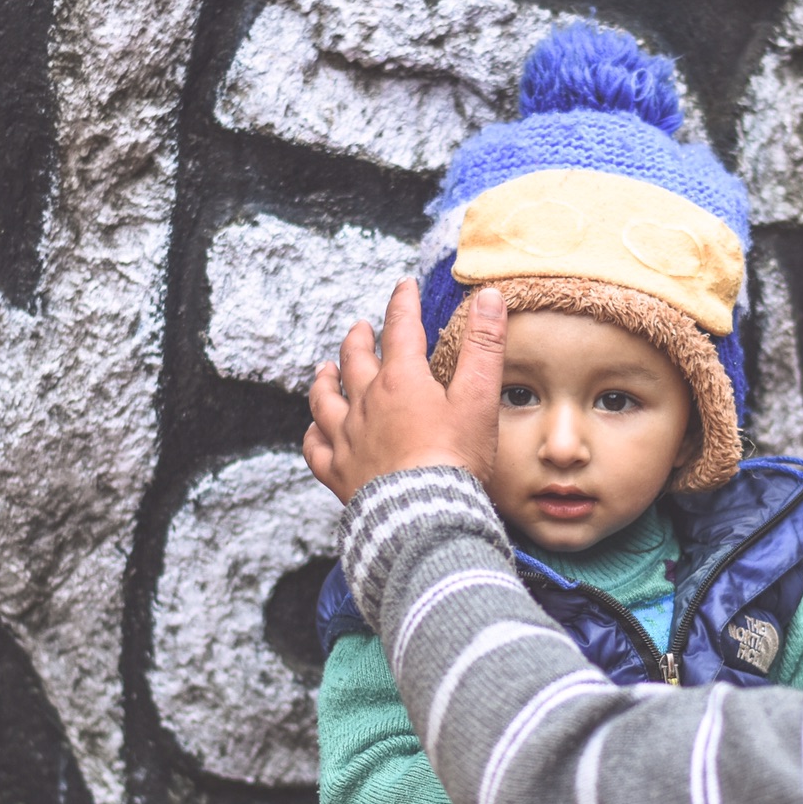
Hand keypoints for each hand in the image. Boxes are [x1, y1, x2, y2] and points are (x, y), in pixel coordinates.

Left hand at [303, 278, 506, 502]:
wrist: (423, 517)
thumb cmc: (455, 459)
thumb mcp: (479, 398)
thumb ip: (484, 346)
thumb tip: (489, 297)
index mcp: (400, 381)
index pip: (399, 329)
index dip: (402, 303)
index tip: (403, 286)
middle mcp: (365, 403)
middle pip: (355, 360)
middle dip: (360, 339)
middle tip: (362, 328)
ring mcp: (346, 438)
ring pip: (325, 399)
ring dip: (325, 380)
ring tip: (326, 369)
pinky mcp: (338, 473)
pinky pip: (315, 449)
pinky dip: (313, 435)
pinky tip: (315, 431)